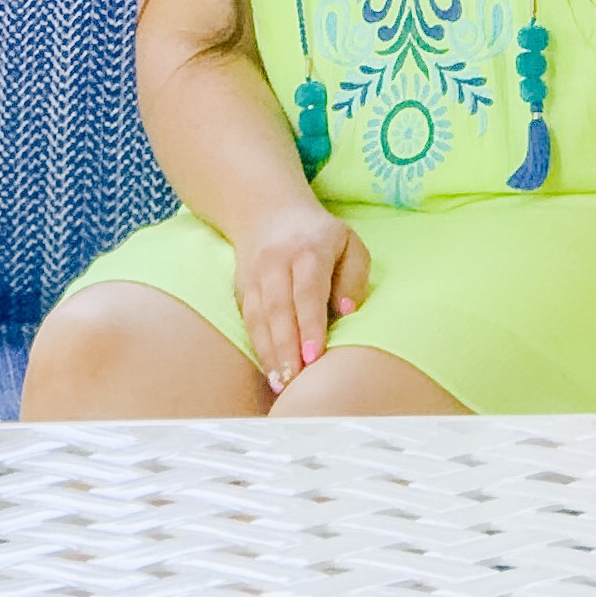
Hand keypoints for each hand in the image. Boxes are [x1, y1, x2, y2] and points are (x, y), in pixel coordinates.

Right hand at [233, 201, 372, 390]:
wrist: (266, 211)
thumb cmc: (320, 236)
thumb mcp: (350, 244)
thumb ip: (354, 276)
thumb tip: (347, 311)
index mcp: (309, 250)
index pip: (308, 291)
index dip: (310, 325)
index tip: (315, 356)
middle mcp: (277, 262)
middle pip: (279, 308)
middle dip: (287, 347)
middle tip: (297, 381)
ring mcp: (254, 275)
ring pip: (259, 317)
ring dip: (270, 353)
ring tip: (283, 384)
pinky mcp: (241, 287)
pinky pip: (248, 320)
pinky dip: (258, 347)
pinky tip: (271, 371)